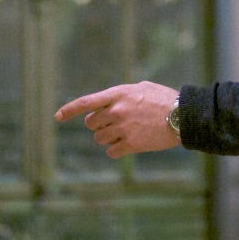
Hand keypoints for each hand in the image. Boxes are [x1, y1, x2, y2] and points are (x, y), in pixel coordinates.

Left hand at [54, 81, 180, 157]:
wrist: (182, 116)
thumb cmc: (163, 99)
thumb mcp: (140, 87)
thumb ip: (120, 95)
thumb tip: (104, 104)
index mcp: (117, 94)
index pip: (86, 102)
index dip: (69, 110)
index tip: (57, 117)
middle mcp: (117, 111)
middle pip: (91, 124)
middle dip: (99, 125)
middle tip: (114, 123)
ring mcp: (122, 128)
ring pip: (99, 139)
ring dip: (107, 137)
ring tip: (125, 132)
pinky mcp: (130, 144)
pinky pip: (111, 151)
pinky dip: (117, 149)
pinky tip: (129, 143)